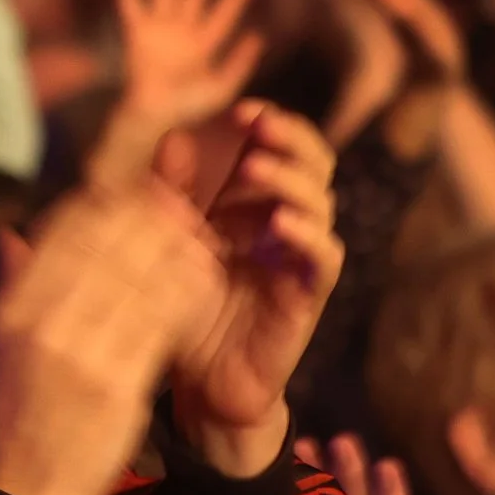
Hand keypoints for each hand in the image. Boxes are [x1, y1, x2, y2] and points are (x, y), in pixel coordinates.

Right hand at [0, 172, 227, 494]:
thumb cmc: (3, 422)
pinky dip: (186, 293)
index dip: (104, 204)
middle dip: (148, 218)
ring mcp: (80, 354)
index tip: (134, 194)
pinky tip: (205, 282)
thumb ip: (6, 289)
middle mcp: (40, 324)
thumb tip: (12, 234)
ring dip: (176, 249)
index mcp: (9, 310)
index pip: (61, 233)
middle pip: (105, 244)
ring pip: (139, 277)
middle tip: (183, 204)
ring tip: (200, 238)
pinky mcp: (118, 385)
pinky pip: (161, 322)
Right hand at [107, 0, 264, 162]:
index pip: (222, 16)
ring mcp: (159, 30)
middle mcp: (182, 32)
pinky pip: (130, 1)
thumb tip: (258, 36)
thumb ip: (240, 64)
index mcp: (203, 46)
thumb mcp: (222, 88)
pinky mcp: (137, 31)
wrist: (152, 114)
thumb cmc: (186, 107)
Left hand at [170, 102, 345, 468]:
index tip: (242, 109)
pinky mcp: (307, 298)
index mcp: (256, 207)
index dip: (273, 125)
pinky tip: (280, 224)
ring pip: (321, 206)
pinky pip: (324, 259)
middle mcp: (286, 228)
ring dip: (291, 181)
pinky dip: (308, 236)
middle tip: (258, 124)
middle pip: (314, 166)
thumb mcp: (171, 245)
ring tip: (257, 168)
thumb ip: (171, 194)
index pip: (283, 150)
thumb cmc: (186, 310)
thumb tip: (173, 137)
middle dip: (291, 139)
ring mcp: (300, 261)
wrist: (199, 384)